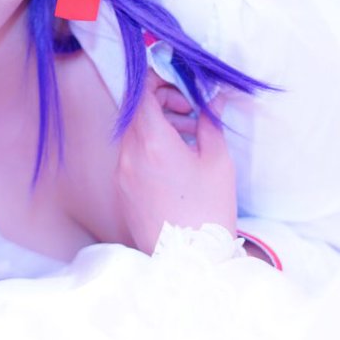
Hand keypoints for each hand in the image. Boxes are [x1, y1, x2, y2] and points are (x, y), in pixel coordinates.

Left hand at [115, 71, 237, 253]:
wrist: (190, 260)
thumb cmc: (208, 210)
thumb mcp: (217, 161)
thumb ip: (210, 121)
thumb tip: (212, 97)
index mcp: (152, 142)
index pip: (141, 92)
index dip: (158, 79)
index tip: (178, 80)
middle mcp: (129, 155)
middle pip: (137, 111)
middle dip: (163, 102)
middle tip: (191, 110)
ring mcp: (121, 174)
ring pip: (134, 134)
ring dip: (158, 125)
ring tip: (189, 136)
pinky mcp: (121, 190)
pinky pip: (131, 156)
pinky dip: (149, 147)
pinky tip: (176, 160)